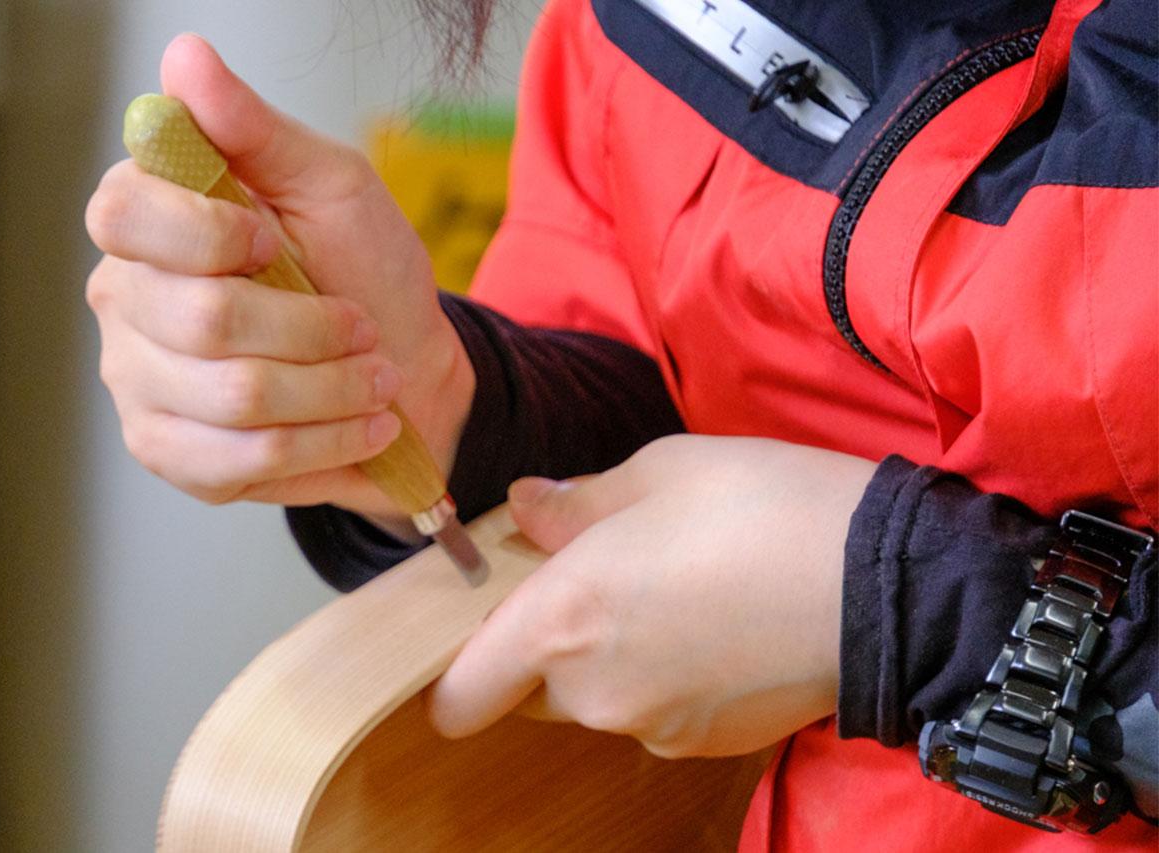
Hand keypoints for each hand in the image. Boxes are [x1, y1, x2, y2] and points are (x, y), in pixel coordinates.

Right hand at [85, 35, 472, 518]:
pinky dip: (324, 444)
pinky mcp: (171, 453)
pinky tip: (360, 428)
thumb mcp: (332, 185)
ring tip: (374, 381)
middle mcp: (126, 299)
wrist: (409, 376)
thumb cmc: (365, 272)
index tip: (281, 242)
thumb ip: (257, 130)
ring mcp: (139, 383)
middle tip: (362, 329)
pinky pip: (239, 461)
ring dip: (333, 391)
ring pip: (234, 399)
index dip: (214, 235)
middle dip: (314, 328)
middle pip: (200, 320)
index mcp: (152, 220)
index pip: (125, 215)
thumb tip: (185, 59)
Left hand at [426, 435, 877, 756]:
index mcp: (562, 618)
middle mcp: (594, 691)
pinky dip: (667, 683)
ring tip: (676, 597)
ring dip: (612, 662)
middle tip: (602, 583)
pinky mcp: (704, 746)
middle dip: (547, 648)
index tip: (484, 628)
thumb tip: (521, 509)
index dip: (457, 670)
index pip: (460, 695)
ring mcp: (651, 728)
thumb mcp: (657, 472)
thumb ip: (571, 504)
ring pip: (596, 702)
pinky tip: (717, 630)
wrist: (885, 583)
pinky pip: (654, 717)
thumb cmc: (761, 507)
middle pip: (529, 691)